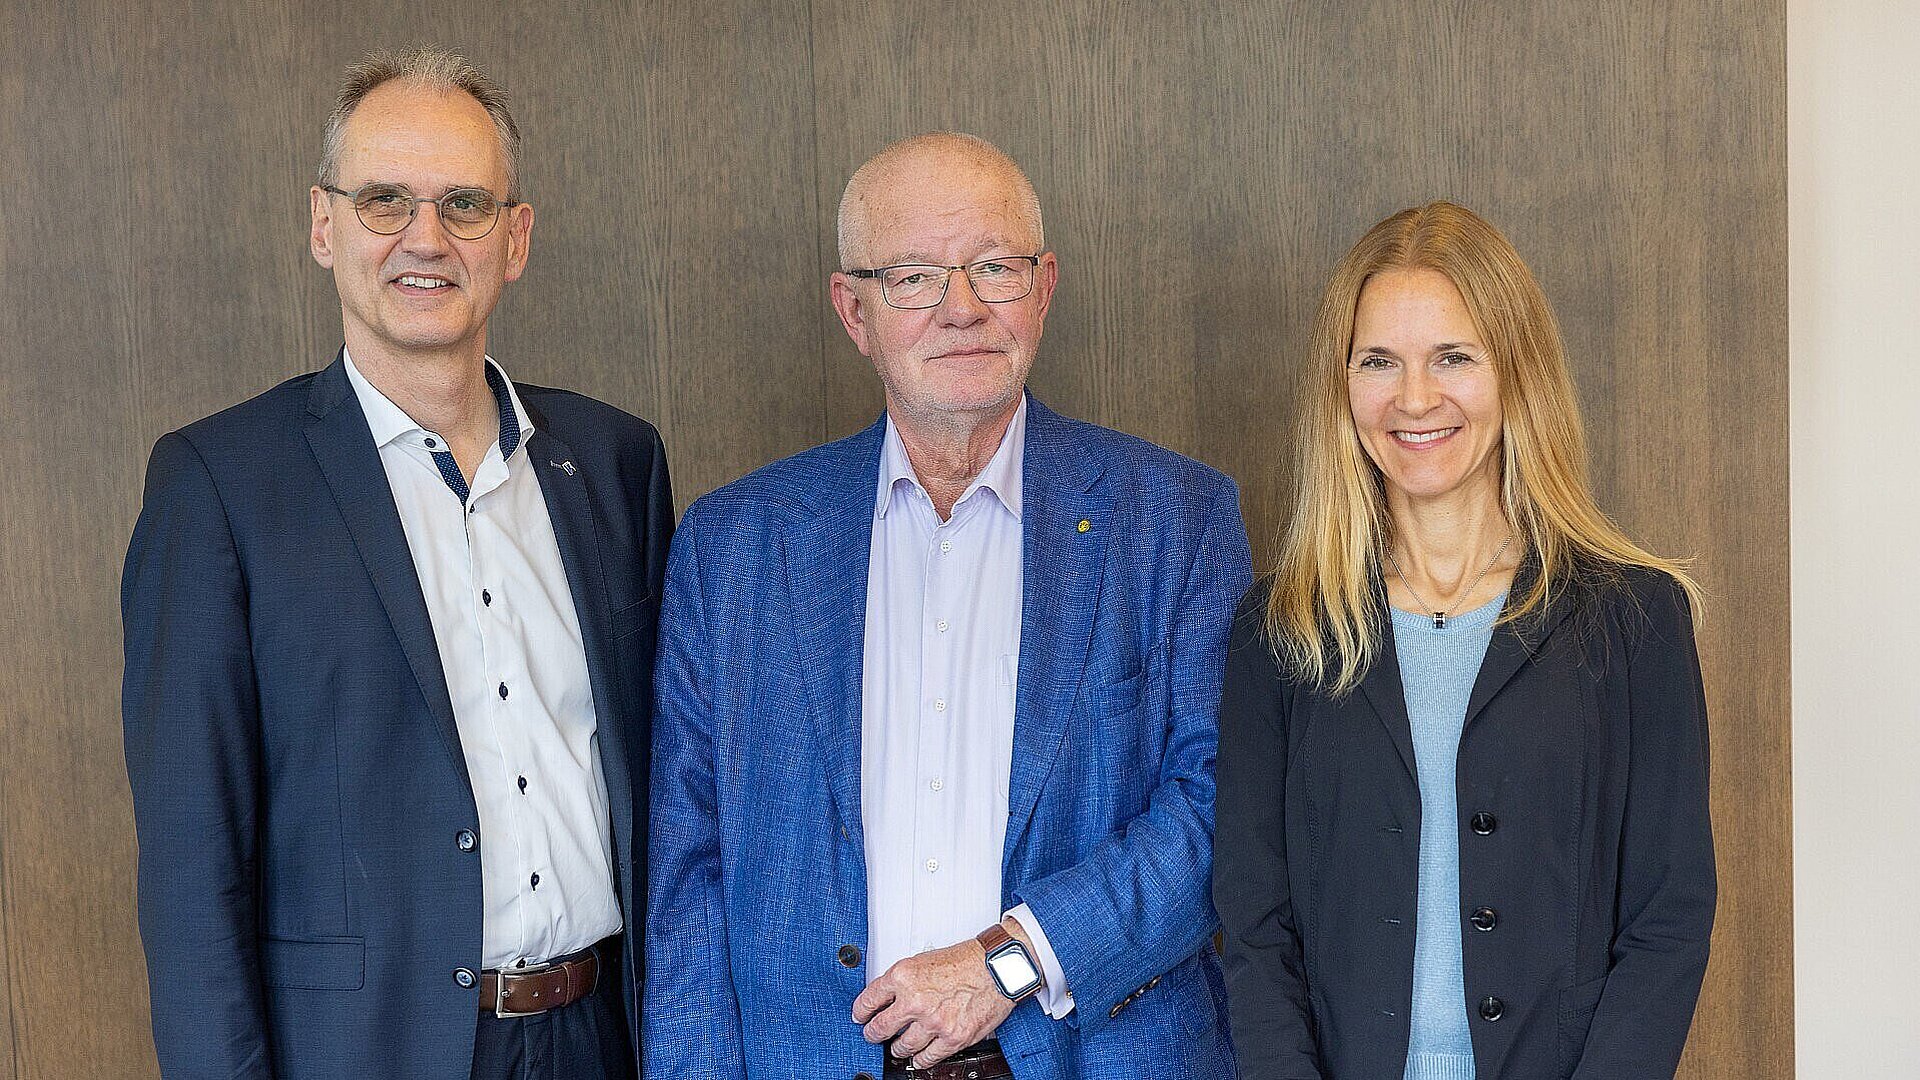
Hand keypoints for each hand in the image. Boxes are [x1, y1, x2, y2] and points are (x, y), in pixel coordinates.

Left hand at [851, 920, 1030, 1068]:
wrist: (997, 967)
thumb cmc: (966, 960)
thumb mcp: (924, 959)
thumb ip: (903, 980)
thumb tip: (887, 998)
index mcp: (903, 976)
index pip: (868, 1001)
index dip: (860, 1012)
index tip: (860, 1017)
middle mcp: (915, 1000)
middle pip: (879, 1028)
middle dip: (872, 1034)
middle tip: (872, 1034)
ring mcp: (933, 1022)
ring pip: (901, 1047)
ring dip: (897, 1048)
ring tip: (897, 1047)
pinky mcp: (952, 1038)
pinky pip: (927, 1057)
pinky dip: (920, 1059)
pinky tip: (918, 1056)